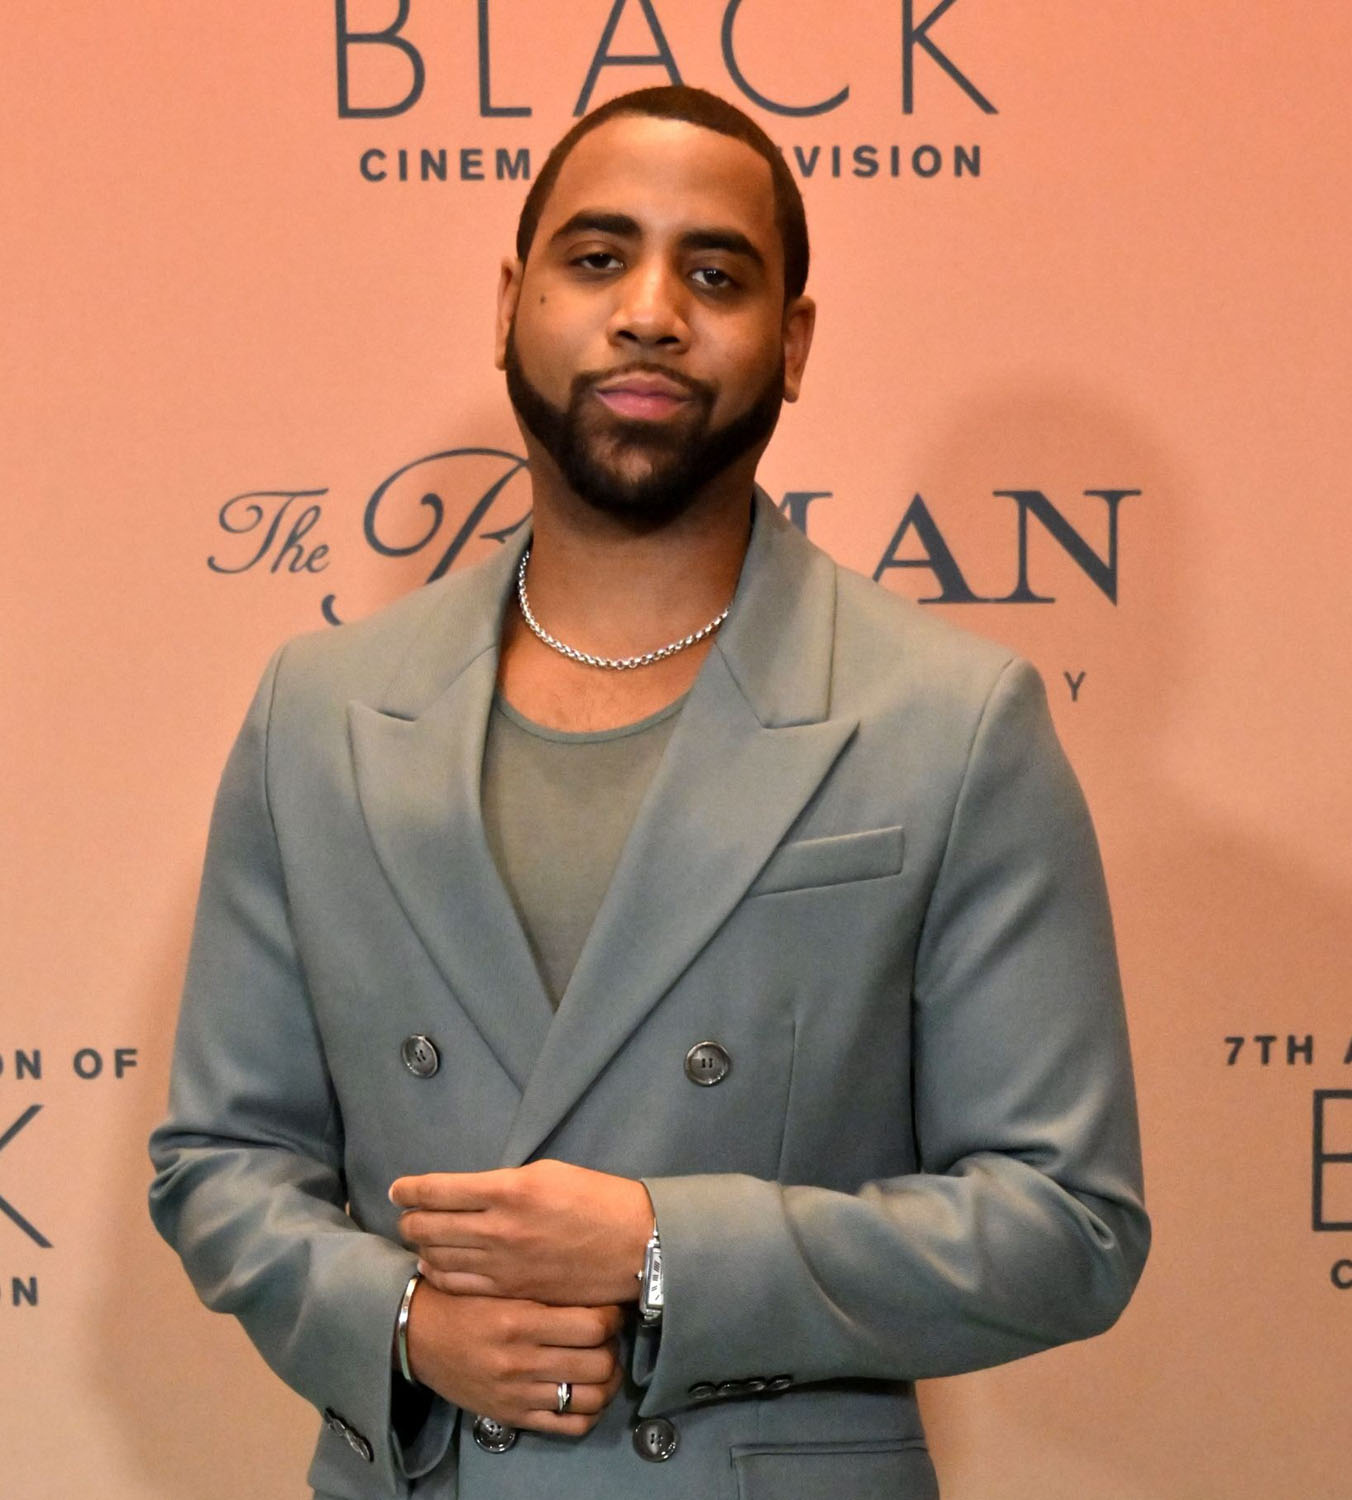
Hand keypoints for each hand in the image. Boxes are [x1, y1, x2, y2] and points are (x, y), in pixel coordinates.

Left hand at [390, 1159, 651, 1304]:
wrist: (632, 1245)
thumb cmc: (595, 1198)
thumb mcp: (547, 1173)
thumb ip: (503, 1185)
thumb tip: (470, 1194)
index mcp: (508, 1190)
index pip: (439, 1190)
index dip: (410, 1189)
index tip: (398, 1189)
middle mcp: (498, 1228)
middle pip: (429, 1226)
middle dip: (410, 1218)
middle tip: (405, 1213)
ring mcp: (502, 1265)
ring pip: (438, 1257)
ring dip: (421, 1245)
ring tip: (418, 1237)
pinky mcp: (510, 1291)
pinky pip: (458, 1284)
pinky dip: (438, 1273)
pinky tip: (434, 1266)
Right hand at [405, 1281, 623, 1435]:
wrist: (420, 1337)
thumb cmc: (464, 1302)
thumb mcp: (501, 1284)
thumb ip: (544, 1289)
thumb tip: (592, 1284)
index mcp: (520, 1321)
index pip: (593, 1326)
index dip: (612, 1316)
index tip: (609, 1309)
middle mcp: (522, 1361)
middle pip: (600, 1363)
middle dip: (614, 1347)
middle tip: (608, 1335)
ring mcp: (519, 1394)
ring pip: (592, 1398)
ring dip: (608, 1380)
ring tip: (603, 1363)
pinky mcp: (514, 1417)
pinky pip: (570, 1427)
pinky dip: (590, 1411)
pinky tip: (587, 1392)